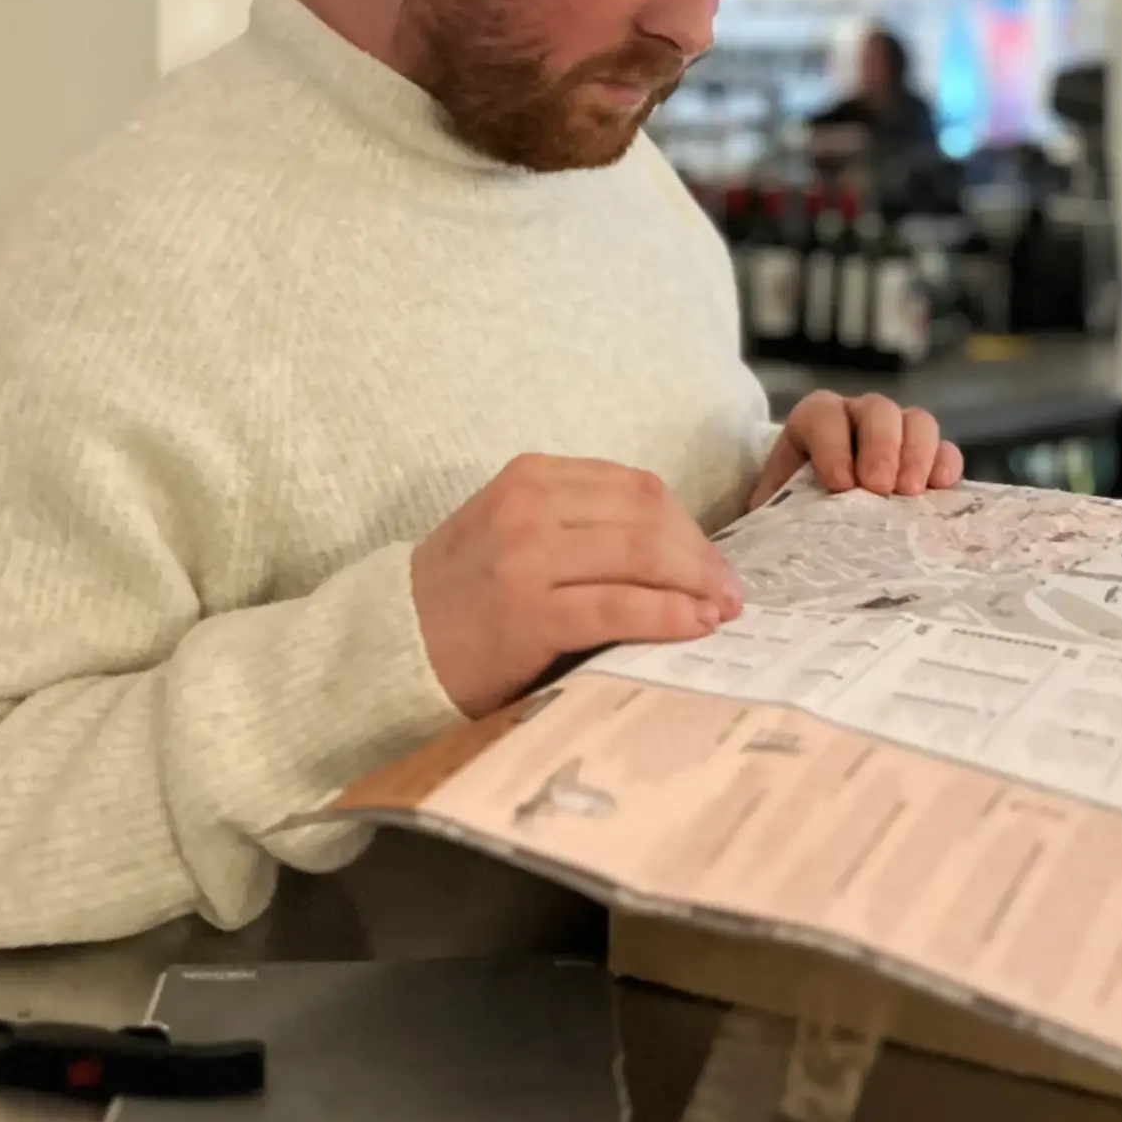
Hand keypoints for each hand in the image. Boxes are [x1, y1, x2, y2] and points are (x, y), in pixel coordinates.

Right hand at [411, 456, 742, 717]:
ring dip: (696, 583)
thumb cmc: (465, 595)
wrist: (390, 645)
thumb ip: (580, 524)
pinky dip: (668, 614)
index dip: (687, 524)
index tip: (713, 559)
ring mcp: (526, 559)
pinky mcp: (528, 614)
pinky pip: (619, 606)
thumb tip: (675, 549)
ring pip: (642, 554)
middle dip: (702, 555)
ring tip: (722, 610)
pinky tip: (693, 626)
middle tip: (731, 590)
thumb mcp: (514, 530)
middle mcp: (529, 507)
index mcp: (530, 477)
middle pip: (649, 516)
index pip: (636, 488)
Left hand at [748, 390, 963, 513]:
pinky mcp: (929, 460)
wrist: (818, 528)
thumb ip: (773, 514)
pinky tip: (941, 489)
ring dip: (916, 454)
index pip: (823, 414)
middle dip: (879, 447)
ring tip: (910, 494)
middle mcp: (859, 419)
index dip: (832, 444)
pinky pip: (946, 449)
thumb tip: (767, 544)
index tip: (838, 485)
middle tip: (879, 488)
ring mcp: (899, 435)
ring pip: (916, 421)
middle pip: (878, 410)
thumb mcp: (775, 510)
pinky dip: (946, 465)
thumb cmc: (794, 516)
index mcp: (815, 422)